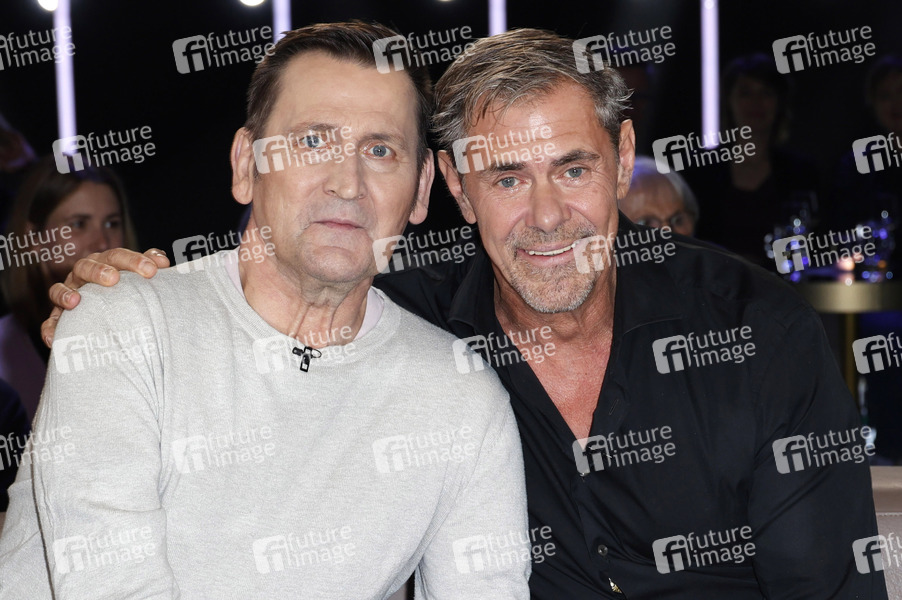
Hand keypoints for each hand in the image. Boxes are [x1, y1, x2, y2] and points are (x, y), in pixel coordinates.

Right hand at [41, 248, 169, 346]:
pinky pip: (51, 321)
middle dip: (99, 271)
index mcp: (106, 263)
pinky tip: (53, 339)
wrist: (115, 317)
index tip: (153, 270)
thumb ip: (151, 265)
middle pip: (87, 266)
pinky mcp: (59, 317)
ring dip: (66, 294)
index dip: (134, 260)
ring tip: (76, 302)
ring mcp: (70, 294)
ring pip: (60, 289)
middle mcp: (84, 275)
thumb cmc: (130, 290)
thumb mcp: (140, 277)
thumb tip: (165, 261)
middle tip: (113, 278)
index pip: (117, 256)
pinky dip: (50, 328)